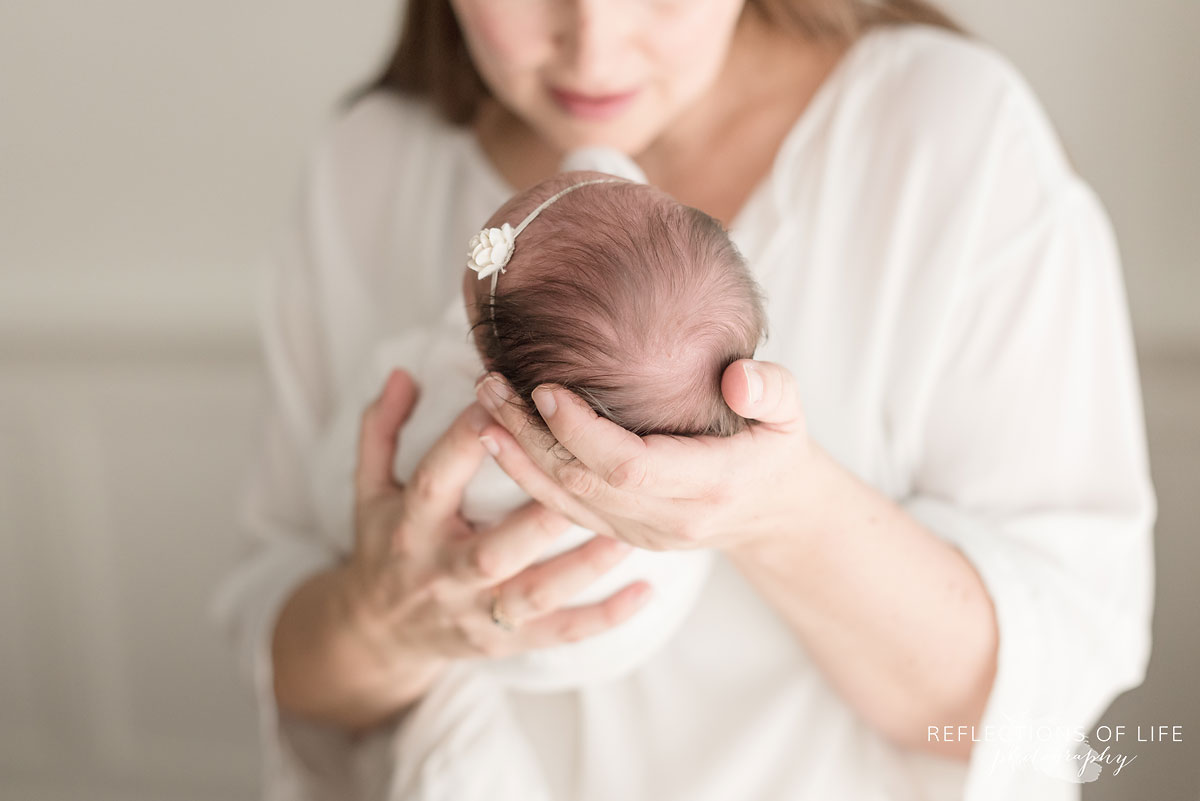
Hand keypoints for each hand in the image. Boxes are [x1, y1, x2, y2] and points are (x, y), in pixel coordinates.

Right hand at [344, 368, 652, 666]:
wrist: (377, 634)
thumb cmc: (385, 543)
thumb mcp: (370, 487)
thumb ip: (382, 428)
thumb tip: (404, 372)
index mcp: (411, 526)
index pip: (436, 482)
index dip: (463, 443)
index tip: (498, 400)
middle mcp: (444, 572)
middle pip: (492, 550)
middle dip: (536, 519)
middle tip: (586, 478)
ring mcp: (476, 612)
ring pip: (535, 594)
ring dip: (583, 567)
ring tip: (628, 534)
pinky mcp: (505, 642)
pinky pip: (559, 633)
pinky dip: (603, 618)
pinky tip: (645, 592)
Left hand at [474, 359, 814, 552]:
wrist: (773, 514)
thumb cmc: (776, 448)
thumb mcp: (791, 413)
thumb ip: (771, 390)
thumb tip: (738, 376)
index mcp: (709, 484)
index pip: (629, 466)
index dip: (581, 432)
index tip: (546, 389)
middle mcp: (669, 518)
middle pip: (583, 482)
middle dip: (532, 436)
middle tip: (492, 384)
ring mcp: (640, 533)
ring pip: (565, 501)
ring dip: (518, 455)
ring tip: (482, 405)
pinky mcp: (620, 533)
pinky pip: (565, 509)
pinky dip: (526, 476)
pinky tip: (497, 440)